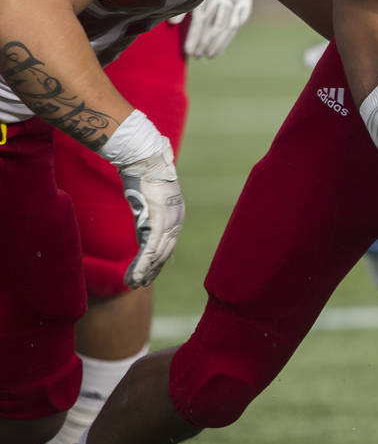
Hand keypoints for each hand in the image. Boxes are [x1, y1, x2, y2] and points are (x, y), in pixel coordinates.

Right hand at [118, 139, 184, 286]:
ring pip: (157, 254)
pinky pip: (150, 247)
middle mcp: (175, 221)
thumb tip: (144, 214)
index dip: (158, 261)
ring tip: (135, 284)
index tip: (149, 273)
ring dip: (146, 271)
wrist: (146, 159)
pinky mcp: (159, 220)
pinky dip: (144, 263)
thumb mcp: (149, 196)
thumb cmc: (145, 174)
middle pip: (164, 253)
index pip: (167, 244)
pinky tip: (137, 274)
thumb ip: (149, 209)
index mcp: (175, 216)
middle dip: (152, 270)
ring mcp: (169, 221)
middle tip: (140, 284)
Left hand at [180, 0, 253, 57]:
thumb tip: (171, 23)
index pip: (201, 19)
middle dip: (205, 43)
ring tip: (209, 56)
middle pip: (214, 25)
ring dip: (217, 42)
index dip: (195, 36)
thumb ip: (182, 1)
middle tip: (197, 56)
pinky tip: (222, 43)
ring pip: (226, 25)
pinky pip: (241, 18)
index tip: (189, 52)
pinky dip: (230, 33)